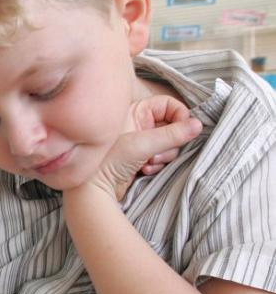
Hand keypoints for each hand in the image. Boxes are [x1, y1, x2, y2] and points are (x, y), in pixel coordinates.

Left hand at [85, 95, 201, 199]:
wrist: (94, 189)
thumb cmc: (111, 161)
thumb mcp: (144, 144)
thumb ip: (173, 134)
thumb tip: (198, 125)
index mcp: (135, 111)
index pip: (168, 104)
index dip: (180, 116)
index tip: (187, 129)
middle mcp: (137, 124)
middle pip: (173, 126)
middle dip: (170, 142)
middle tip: (158, 152)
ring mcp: (140, 141)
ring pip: (169, 144)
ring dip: (163, 156)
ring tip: (147, 163)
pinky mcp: (141, 157)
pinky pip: (161, 157)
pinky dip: (157, 165)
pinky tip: (143, 170)